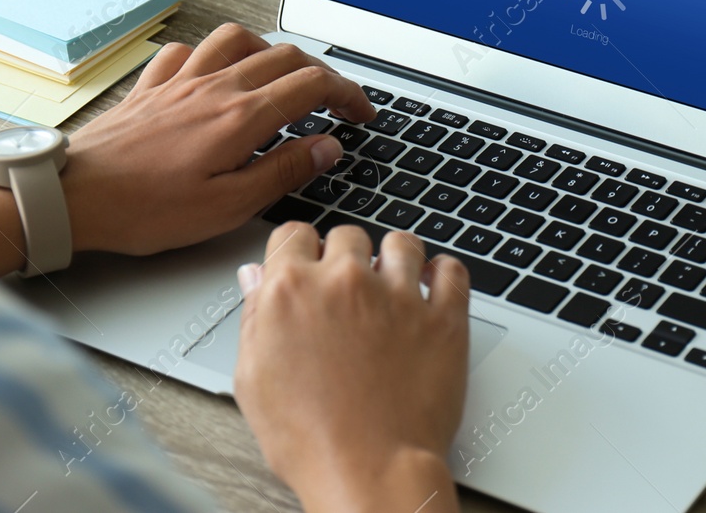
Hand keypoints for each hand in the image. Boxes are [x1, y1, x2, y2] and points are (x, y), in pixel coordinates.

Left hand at [61, 23, 375, 255]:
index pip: (312, 86)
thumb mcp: (228, 207)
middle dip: (321, 73)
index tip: (360, 114)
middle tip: (335, 100)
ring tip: (281, 76)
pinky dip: (210, 55)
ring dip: (270, 51)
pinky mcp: (151, 88)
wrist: (73, 197)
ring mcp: (181, 82)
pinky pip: (187, 51)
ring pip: (238, 39)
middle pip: (284, 56)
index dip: (347, 95)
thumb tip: (325, 147)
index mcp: (240, 117)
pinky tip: (213, 74)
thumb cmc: (143, 209)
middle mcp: (214, 88)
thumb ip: (283, 171)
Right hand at [234, 223, 468, 512]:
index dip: (300, 250)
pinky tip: (434, 286)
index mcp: (292, 291)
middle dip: (346, 256)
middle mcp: (345, 282)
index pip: (293, 234)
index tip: (309, 263)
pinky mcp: (443, 316)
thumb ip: (255, 317)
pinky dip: (444, 273)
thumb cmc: (309, 440)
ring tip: (394, 283)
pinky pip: (452, 270)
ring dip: (395, 258)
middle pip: (348, 235)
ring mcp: (398, 295)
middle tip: (348, 288)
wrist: (367, 472)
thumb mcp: (253, 380)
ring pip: (401, 243)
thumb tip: (255, 279)